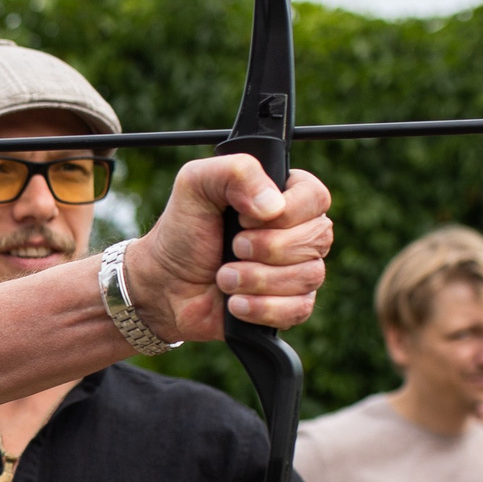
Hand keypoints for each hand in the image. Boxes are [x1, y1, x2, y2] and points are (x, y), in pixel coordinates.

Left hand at [122, 153, 332, 341]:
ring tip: (224, 278)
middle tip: (231, 247)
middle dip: (267, 247)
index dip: (286, 211)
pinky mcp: (289, 306)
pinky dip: (262, 308)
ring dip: (257, 279)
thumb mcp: (196, 184)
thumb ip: (235, 172)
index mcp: (283, 196)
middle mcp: (297, 232)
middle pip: (318, 237)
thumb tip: (274, 205)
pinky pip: (299, 309)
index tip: (244, 218)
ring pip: (309, 276)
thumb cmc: (182, 231)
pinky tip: (235, 303)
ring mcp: (296, 270)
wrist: (164, 283)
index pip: (316, 196)